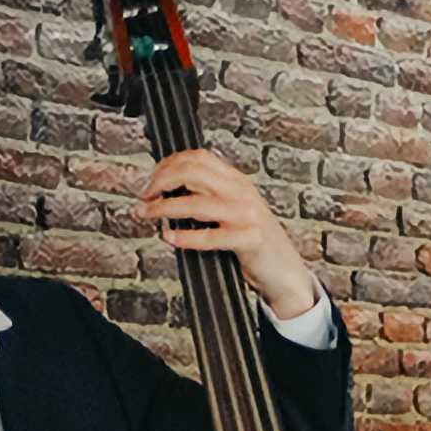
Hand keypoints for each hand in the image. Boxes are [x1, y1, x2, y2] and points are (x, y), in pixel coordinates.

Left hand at [135, 150, 316, 319]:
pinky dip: (185, 236)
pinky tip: (170, 237)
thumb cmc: (256, 245)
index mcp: (238, 182)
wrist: (286, 273)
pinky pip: (210, 236)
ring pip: (196, 202)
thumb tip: (167, 189)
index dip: (167, 164)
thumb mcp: (235, 210)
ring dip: (164, 207)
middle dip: (160, 182)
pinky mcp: (250, 240)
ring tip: (147, 215)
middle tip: (144, 197)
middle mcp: (242, 193)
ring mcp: (247, 216)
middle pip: (192, 172)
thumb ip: (210, 196)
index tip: (150, 180)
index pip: (198, 157)